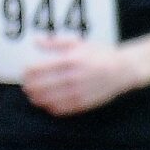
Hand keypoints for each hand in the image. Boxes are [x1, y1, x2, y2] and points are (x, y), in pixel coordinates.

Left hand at [18, 36, 142, 115]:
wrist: (124, 69)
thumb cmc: (99, 54)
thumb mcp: (78, 43)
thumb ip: (55, 43)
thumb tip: (36, 41)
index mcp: (70, 61)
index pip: (38, 69)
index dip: (27, 72)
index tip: (25, 72)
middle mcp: (73, 77)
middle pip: (40, 86)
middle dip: (29, 86)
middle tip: (26, 85)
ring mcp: (78, 92)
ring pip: (48, 99)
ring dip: (36, 98)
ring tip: (32, 95)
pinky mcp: (83, 103)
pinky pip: (61, 109)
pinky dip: (49, 107)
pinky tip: (46, 103)